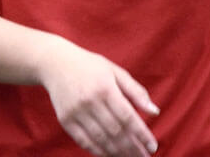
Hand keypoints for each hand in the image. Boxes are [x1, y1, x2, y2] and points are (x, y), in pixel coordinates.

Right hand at [40, 40, 158, 155]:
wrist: (54, 62)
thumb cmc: (89, 66)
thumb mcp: (114, 71)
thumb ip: (136, 91)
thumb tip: (154, 112)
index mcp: (105, 87)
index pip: (128, 117)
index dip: (142, 134)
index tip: (152, 147)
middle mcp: (90, 100)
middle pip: (116, 131)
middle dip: (132, 148)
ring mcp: (76, 111)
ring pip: (101, 139)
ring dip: (118, 152)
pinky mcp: (65, 119)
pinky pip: (84, 141)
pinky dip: (98, 151)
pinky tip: (110, 154)